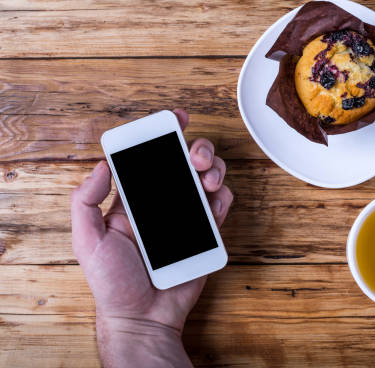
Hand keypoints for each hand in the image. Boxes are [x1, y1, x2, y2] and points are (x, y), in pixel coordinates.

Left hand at [71, 109, 232, 366]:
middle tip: (195, 157)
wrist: (143, 317)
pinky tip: (215, 201)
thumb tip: (102, 165)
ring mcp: (187, 216)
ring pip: (209, 177)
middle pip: (188, 161)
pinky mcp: (207, 233)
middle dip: (198, 148)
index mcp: (136, 199)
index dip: (165, 134)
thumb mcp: (87, 241)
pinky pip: (222, 206)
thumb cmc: (112, 283)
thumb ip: (86, 201)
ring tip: (207, 180)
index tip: (176, 120)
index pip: (152, 158)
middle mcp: (164, 202)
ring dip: (214, 168)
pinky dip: (224, 197)